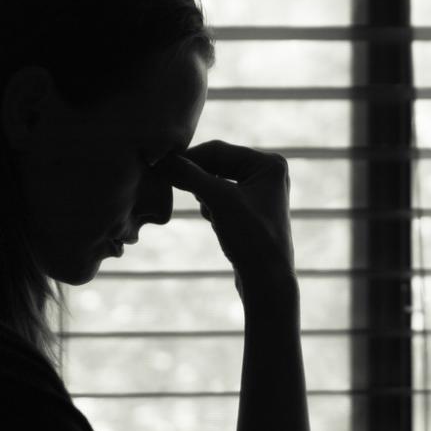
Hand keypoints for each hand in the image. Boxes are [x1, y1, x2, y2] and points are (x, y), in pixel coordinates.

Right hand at [156, 141, 295, 296]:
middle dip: (198, 179)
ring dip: (204, 195)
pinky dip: (211, 207)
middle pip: (218, 164)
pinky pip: (221, 198)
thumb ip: (190, 176)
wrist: (267, 281)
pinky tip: (216, 223)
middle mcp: (268, 173)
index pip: (219, 150)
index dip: (189, 158)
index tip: (160, 166)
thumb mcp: (219, 201)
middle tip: (169, 183)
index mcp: (269, 163)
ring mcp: (260, 192)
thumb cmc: (251, 238)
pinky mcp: (250, 210)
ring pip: (216, 181)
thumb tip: (161, 160)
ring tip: (209, 213)